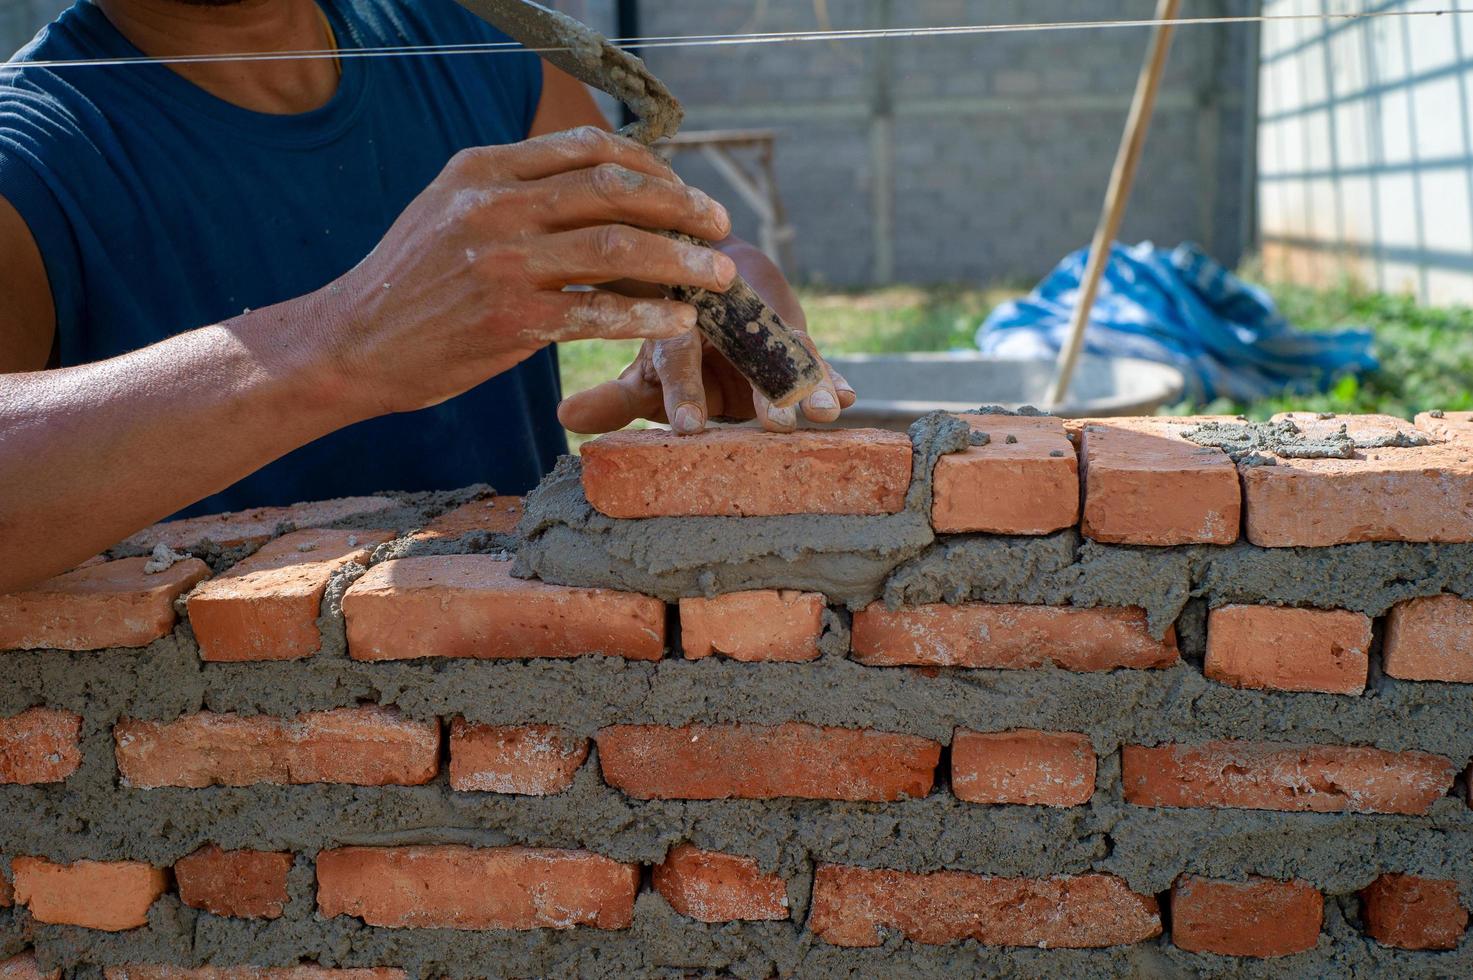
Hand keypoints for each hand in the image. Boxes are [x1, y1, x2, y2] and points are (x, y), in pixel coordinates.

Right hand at [312, 126, 735, 416]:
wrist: (348, 343)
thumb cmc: (409, 284)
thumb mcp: (450, 212)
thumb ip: (514, 193)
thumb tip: (594, 189)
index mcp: (484, 169)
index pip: (587, 149)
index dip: (650, 166)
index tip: (683, 190)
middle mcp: (495, 205)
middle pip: (615, 189)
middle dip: (681, 205)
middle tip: (721, 225)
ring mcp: (501, 262)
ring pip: (618, 246)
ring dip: (681, 260)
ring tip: (719, 275)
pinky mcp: (508, 320)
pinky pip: (597, 311)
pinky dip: (647, 314)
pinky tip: (679, 322)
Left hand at [557, 241, 856, 433]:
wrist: (708, 266)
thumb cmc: (670, 331)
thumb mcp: (643, 369)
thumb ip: (614, 398)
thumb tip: (565, 419)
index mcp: (676, 320)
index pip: (676, 356)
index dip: (682, 391)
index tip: (689, 427)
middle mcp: (722, 314)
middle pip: (744, 351)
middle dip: (764, 389)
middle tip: (778, 422)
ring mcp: (760, 319)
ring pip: (785, 348)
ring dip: (808, 381)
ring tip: (827, 411)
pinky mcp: (792, 330)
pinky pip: (810, 355)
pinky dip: (828, 375)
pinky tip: (849, 397)